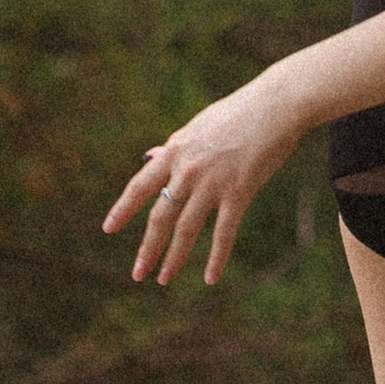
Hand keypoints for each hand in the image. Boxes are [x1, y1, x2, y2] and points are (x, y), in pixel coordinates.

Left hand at [100, 70, 305, 287]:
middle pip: (161, 215)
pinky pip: (223, 232)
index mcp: (176, 149)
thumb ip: (174, 147)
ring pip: (186, 228)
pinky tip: (210, 278)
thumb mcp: (198, 127)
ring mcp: (213, 181)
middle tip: (137, 273)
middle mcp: (188, 168)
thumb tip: (150, 157)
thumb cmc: (238, 113)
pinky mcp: (239, 191)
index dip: (123, 208)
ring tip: (163, 279)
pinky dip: (216, 258)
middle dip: (148, 247)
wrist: (276, 104)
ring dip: (173, 258)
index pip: (141, 185)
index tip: (108, 229)